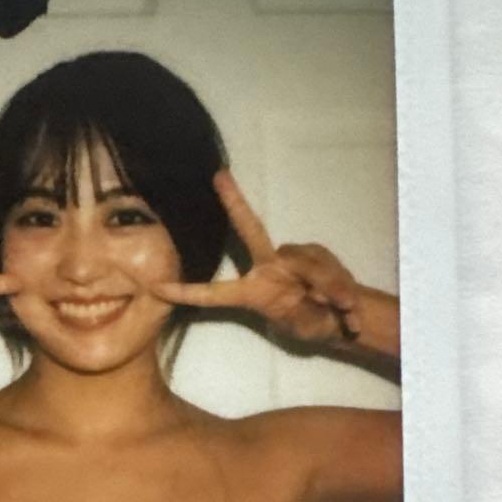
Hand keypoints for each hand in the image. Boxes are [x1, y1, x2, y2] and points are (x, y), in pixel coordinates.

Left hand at [152, 170, 361, 344]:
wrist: (344, 319)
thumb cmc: (313, 324)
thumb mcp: (307, 324)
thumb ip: (307, 304)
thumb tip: (310, 281)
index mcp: (252, 293)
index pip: (214, 293)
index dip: (186, 292)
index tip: (157, 287)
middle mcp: (266, 268)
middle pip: (249, 229)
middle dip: (234, 202)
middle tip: (220, 176)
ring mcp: (290, 257)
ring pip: (306, 262)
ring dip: (326, 286)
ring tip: (339, 309)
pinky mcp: (312, 251)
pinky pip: (324, 263)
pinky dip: (338, 285)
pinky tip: (345, 303)